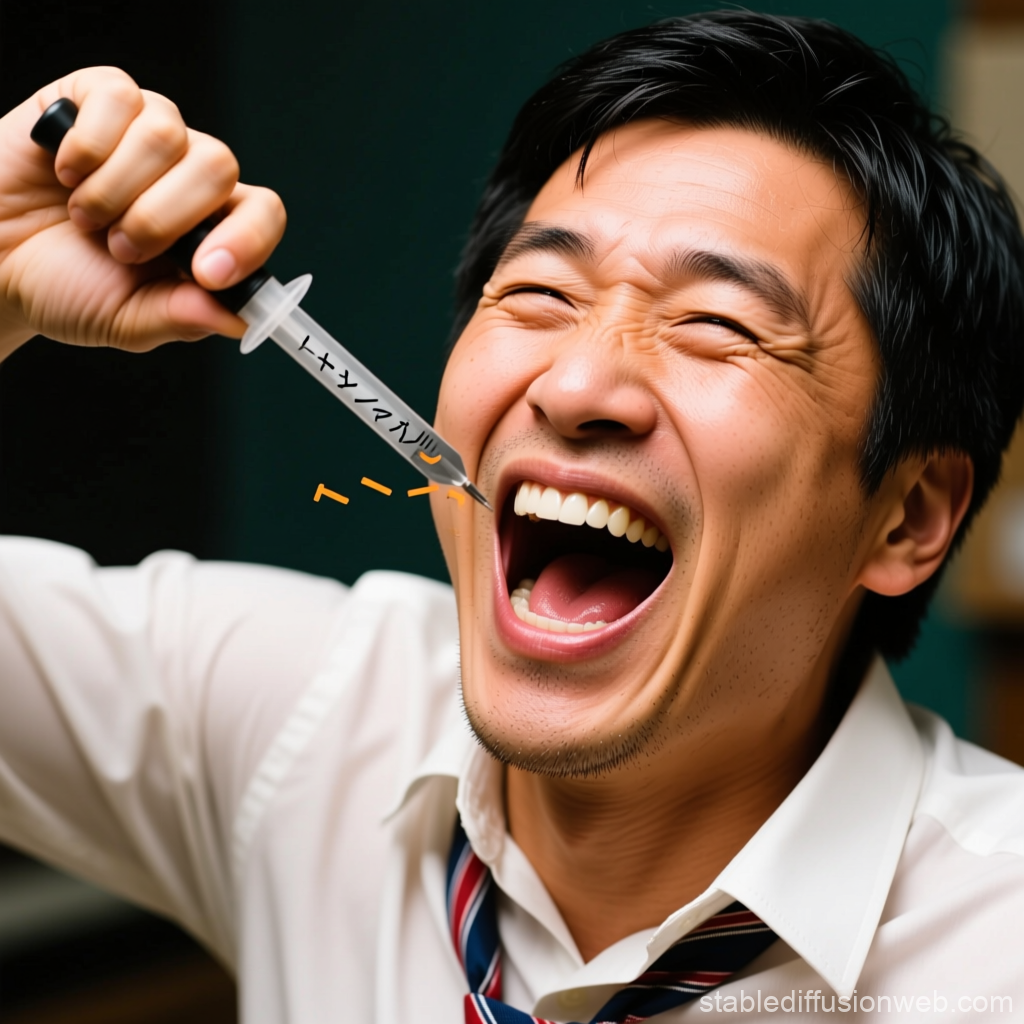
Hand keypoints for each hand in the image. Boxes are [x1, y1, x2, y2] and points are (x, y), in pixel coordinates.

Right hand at [0, 67, 285, 358]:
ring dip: (117, 189)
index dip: (246, 239)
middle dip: (164, 217)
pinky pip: (119, 98)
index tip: (206, 273)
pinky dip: (86, 146)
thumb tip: (240, 318)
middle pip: (219, 166)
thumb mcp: (127, 320)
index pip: (263, 214)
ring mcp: (148, 132)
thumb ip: (183, 318)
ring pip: (167, 133)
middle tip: (121, 248)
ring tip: (86, 217)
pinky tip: (64, 172)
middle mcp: (188, 177)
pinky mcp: (100, 97)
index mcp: (209, 229)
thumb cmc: (62, 285)